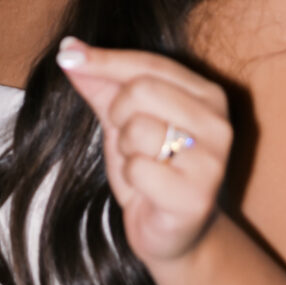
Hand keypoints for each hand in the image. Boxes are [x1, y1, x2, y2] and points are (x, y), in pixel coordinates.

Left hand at [57, 38, 230, 267]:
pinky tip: (149, 191)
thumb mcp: (122, 121)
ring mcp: (212, 160)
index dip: (104, 59)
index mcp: (206, 94)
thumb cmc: (150, 169)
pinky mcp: (198, 195)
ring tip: (143, 166)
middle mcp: (217, 122)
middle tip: (129, 140)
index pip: (149, 64)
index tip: (67, 55)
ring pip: (138, 129)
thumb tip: (68, 50)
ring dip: (126, 151)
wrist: (171, 234)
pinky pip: (139, 169)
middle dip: (119, 114)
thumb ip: (100, 84)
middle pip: (142, 90)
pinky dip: (132, 180)